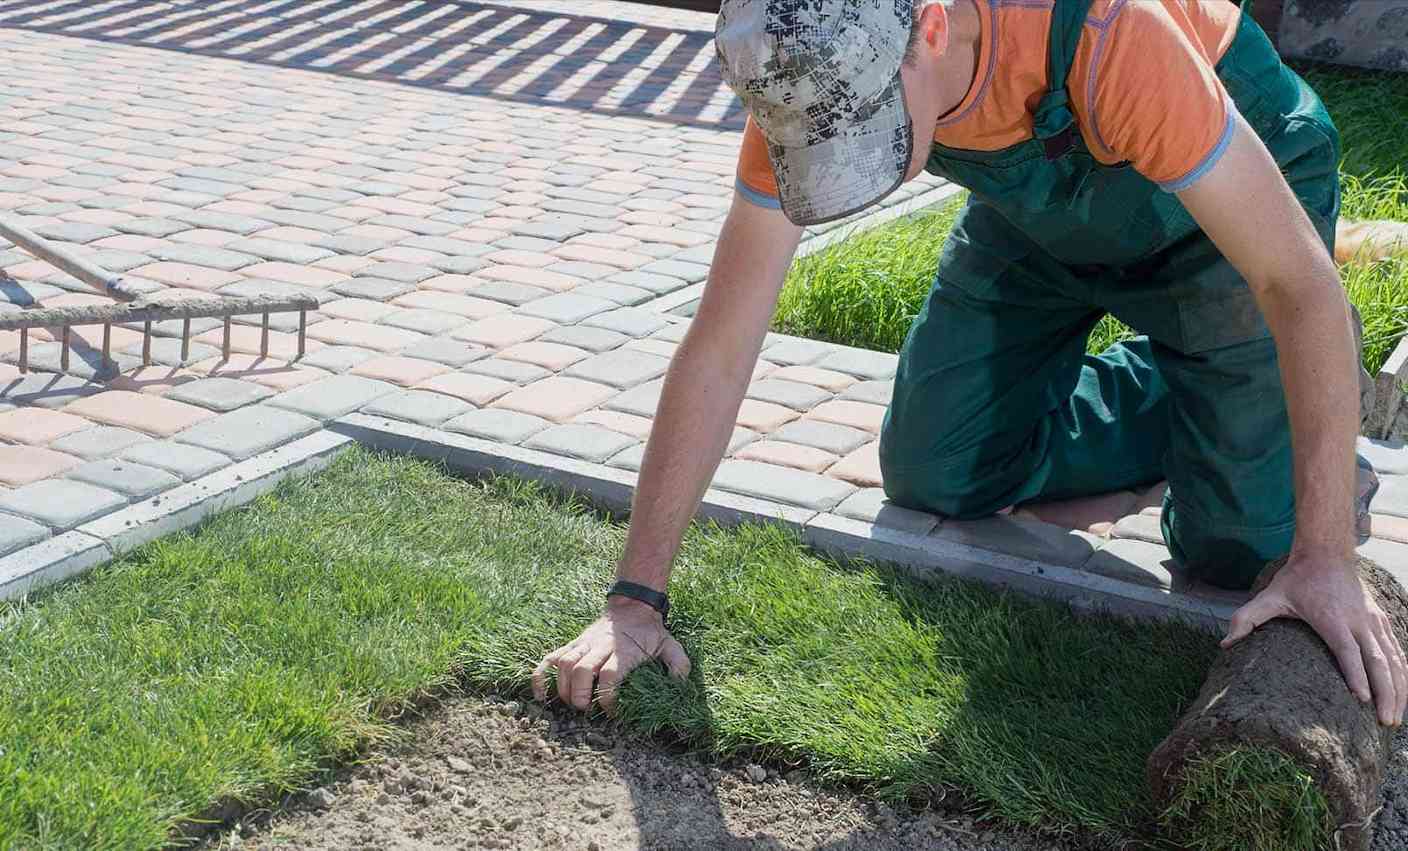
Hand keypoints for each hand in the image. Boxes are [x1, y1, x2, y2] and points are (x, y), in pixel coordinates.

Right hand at [531, 597, 690, 713]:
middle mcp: (600, 646)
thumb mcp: (670, 645)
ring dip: (562, 689)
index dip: (607, 698)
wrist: (632, 606)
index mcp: (623, 651)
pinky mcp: (572, 644)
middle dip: (579, 696)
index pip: (610, 675)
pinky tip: (541, 695)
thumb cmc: (650, 633)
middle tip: (586, 711)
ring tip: (571, 705)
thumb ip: (678, 664)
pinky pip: (549, 658)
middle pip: (581, 670)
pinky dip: (540, 676)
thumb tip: (680, 685)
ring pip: (563, 664)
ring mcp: (583, 644)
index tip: (612, 712)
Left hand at [1221, 552, 1406, 726]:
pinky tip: (1403, 694)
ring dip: (1399, 689)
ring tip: (1395, 718)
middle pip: (1378, 660)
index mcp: (1332, 619)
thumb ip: (1247, 619)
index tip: (1362, 699)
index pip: (1347, 650)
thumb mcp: (1269, 596)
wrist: (1326, 552)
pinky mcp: (1381, 620)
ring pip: (1394, 658)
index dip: (1356, 674)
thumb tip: (1225, 644)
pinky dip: (1403, 673)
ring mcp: (1373, 621)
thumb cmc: (1297, 579)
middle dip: (1386, 693)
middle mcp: (1358, 621)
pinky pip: (1397, 650)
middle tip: (1385, 721)